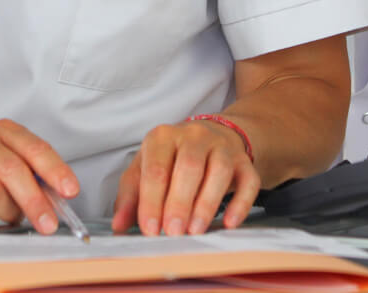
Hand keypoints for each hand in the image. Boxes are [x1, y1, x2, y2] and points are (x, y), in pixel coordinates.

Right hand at [0, 120, 78, 230]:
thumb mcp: (4, 165)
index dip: (55, 170)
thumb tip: (58, 201)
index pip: (33, 147)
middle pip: (13, 170)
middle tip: (47, 224)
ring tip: (7, 216)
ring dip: (7, 213)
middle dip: (35, 201)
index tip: (70, 191)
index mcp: (1, 130)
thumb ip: (31, 177)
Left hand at [111, 117, 258, 235]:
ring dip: (207, 203)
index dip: (152, 200)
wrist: (213, 136)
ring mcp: (222, 147)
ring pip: (219, 171)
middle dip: (179, 202)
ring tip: (195, 230)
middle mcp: (194, 136)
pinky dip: (240, 203)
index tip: (150, 228)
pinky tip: (229, 222)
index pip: (156, 168)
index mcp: (163, 137)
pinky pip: (248, 180)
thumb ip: (131, 196)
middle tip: (172, 232)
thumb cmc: (173, 158)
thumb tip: (118, 225)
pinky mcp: (244, 161)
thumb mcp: (145, 168)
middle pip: (188, 167)